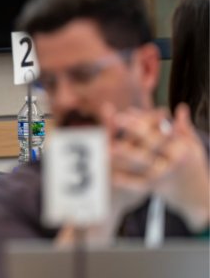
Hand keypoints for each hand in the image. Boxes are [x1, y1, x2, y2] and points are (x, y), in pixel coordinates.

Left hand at [107, 104, 208, 231]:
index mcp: (181, 149)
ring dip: (125, 156)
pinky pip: (138, 183)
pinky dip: (125, 179)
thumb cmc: (191, 164)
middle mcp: (172, 161)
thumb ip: (184, 128)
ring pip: (142, 164)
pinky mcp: (154, 187)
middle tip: (115, 121)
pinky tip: (110, 174)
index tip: (122, 113)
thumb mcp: (193, 146)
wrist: (196, 194)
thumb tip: (181, 108)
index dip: (140, 122)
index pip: (158, 132)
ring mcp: (162, 175)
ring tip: (107, 148)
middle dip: (133, 131)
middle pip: (150, 144)